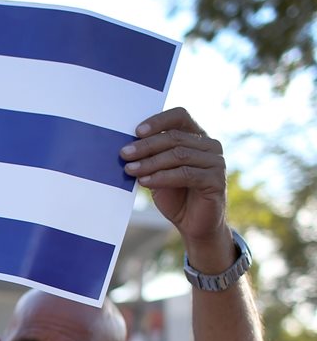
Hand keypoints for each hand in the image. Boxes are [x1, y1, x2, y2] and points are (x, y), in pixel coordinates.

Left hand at [121, 108, 232, 264]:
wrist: (194, 224)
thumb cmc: (174, 196)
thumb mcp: (157, 172)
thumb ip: (149, 158)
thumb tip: (125, 148)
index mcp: (196, 137)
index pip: (180, 116)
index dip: (158, 121)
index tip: (136, 131)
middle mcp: (210, 145)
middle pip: (174, 137)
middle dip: (146, 146)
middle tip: (124, 154)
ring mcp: (216, 162)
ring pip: (179, 155)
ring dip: (150, 162)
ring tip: (129, 170)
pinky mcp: (216, 180)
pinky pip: (185, 174)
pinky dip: (162, 177)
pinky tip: (144, 181)